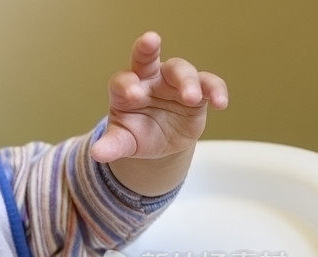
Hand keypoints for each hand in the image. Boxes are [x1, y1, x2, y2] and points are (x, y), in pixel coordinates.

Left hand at [91, 31, 227, 163]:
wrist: (159, 143)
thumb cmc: (136, 135)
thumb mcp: (123, 142)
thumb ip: (111, 145)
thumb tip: (97, 154)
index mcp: (126, 88)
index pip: (122, 80)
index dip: (126, 85)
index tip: (132, 95)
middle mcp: (149, 79)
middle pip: (148, 59)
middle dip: (147, 49)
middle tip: (150, 41)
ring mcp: (173, 83)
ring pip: (181, 70)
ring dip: (186, 82)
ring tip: (190, 97)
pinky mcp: (198, 92)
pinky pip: (209, 84)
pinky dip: (216, 90)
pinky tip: (220, 103)